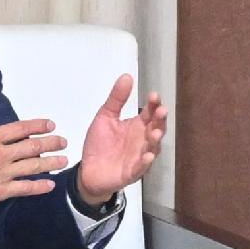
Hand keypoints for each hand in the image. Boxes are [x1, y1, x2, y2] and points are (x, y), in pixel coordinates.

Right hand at [0, 94, 73, 220]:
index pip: (20, 129)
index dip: (37, 126)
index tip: (49, 125)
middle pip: (32, 147)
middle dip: (51, 143)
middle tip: (62, 141)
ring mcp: (0, 175)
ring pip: (32, 167)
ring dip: (51, 163)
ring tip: (63, 160)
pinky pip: (24, 189)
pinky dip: (39, 187)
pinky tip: (50, 185)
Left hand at [72, 75, 167, 212]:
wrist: (88, 170)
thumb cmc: (100, 144)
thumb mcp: (105, 117)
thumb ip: (116, 99)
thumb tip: (127, 76)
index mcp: (137, 126)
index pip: (150, 113)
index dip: (154, 104)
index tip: (154, 95)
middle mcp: (142, 140)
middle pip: (156, 128)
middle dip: (160, 120)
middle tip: (161, 111)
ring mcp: (139, 157)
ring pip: (152, 148)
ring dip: (155, 140)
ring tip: (156, 132)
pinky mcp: (132, 172)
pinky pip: (141, 167)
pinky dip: (145, 162)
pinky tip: (147, 155)